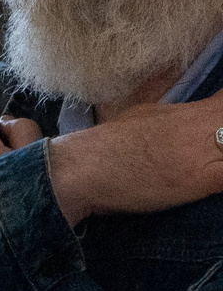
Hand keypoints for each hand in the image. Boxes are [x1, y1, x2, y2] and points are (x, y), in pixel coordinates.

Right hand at [44, 88, 222, 224]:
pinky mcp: (204, 175)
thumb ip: (179, 114)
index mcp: (197, 111)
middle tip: (220, 150)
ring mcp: (207, 148)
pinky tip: (214, 181)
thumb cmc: (109, 149)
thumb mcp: (147, 117)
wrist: (82, 169)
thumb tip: (187, 109)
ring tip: (213, 163)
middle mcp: (208, 123)